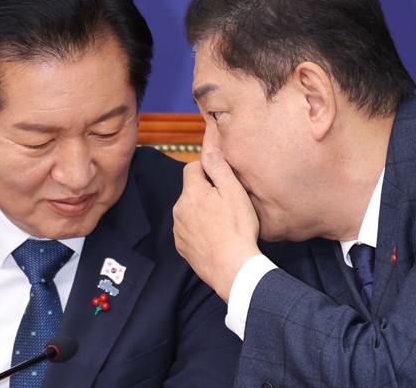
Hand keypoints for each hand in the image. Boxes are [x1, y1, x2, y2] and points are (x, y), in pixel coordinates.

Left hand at [173, 149, 260, 301]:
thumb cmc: (237, 228)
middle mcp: (179, 208)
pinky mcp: (182, 246)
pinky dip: (200, 230)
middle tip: (227, 204)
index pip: (192, 167)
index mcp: (191, 192)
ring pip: (189, 210)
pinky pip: (189, 230)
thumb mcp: (233, 191)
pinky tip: (216, 237)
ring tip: (223, 223)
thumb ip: (218, 167)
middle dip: (205, 192)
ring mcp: (178, 229)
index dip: (208, 171)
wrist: (232, 268)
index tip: (222, 182)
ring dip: (202, 212)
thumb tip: (209, 148)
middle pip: (191, 190)